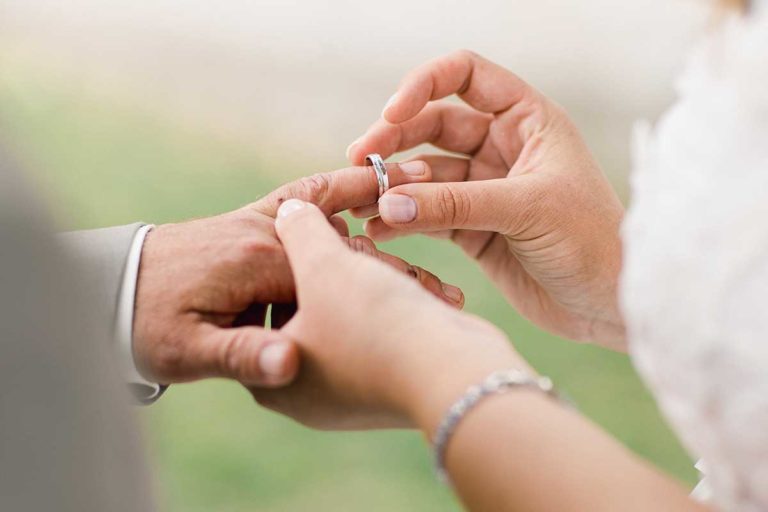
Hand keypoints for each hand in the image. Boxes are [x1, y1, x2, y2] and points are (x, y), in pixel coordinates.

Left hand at [132, 162, 464, 386]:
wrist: (108, 287)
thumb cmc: (147, 323)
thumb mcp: (188, 351)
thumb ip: (241, 355)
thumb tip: (286, 365)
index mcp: (259, 264)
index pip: (337, 276)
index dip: (386, 293)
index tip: (434, 304)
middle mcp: (264, 236)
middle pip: (343, 245)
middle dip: (392, 257)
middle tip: (441, 273)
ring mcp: (258, 224)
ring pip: (326, 210)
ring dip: (369, 201)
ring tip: (414, 185)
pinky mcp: (252, 223)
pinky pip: (302, 199)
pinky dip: (335, 191)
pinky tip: (360, 193)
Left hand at [249, 199, 523, 429]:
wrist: (458, 380)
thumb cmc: (376, 325)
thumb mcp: (324, 265)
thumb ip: (299, 232)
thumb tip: (289, 211)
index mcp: (271, 376)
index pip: (265, 302)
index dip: (290, 257)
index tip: (320, 230)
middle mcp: (303, 394)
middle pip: (310, 310)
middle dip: (341, 273)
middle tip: (359, 249)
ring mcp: (347, 395)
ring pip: (353, 319)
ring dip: (378, 288)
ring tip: (397, 274)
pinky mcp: (387, 390)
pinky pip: (382, 337)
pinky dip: (400, 312)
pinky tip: (425, 295)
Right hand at [347, 50, 625, 348]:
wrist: (610, 304)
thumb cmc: (591, 242)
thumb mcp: (526, 209)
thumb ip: (455, 204)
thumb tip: (387, 202)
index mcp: (526, 120)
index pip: (465, 76)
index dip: (423, 85)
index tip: (392, 113)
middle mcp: (502, 147)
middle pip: (432, 125)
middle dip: (394, 140)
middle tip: (359, 162)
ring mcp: (484, 189)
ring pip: (424, 174)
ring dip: (392, 184)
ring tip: (362, 201)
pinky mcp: (472, 229)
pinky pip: (426, 215)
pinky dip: (401, 219)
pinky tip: (378, 228)